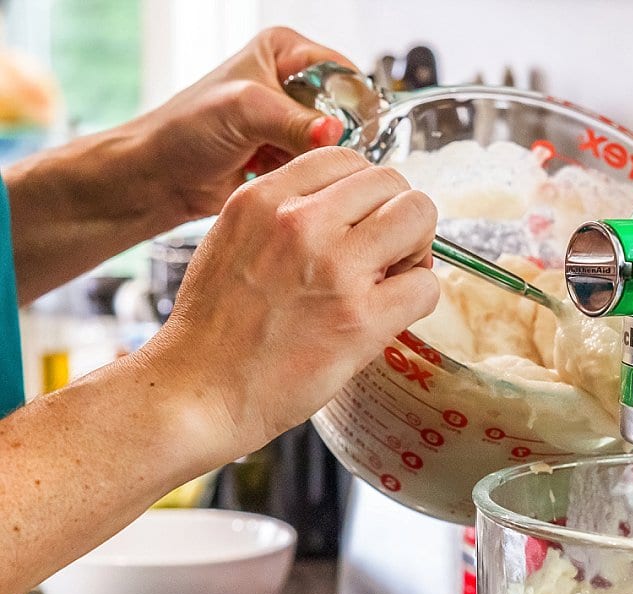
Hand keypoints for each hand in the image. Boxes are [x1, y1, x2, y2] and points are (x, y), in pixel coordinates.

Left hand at [135, 27, 355, 219]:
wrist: (163, 177)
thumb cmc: (186, 130)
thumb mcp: (244, 111)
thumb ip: (294, 121)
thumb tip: (334, 133)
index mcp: (285, 52)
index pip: (343, 72)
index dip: (353, 102)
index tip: (357, 133)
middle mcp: (292, 83)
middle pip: (346, 110)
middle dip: (339, 137)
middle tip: (326, 157)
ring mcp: (293, 121)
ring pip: (336, 143)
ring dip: (324, 161)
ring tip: (300, 170)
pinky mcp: (291, 154)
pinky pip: (322, 167)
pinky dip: (313, 177)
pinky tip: (295, 181)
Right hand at [137, 147, 438, 462]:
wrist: (198, 390)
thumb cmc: (216, 328)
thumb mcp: (234, 240)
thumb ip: (287, 216)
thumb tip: (353, 212)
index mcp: (265, 197)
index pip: (344, 156)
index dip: (365, 190)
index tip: (361, 221)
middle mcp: (301, 223)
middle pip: (391, 182)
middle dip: (399, 215)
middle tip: (389, 253)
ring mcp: (335, 269)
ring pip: (418, 217)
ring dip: (418, 247)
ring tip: (394, 279)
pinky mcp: (361, 319)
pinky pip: (425, 284)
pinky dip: (418, 297)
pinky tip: (391, 315)